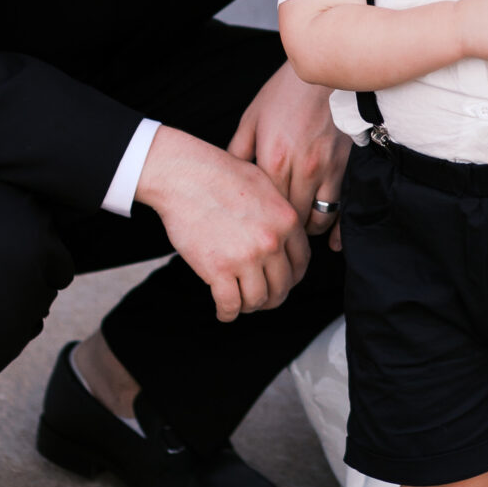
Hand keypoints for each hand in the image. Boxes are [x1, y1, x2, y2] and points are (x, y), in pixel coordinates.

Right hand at [137, 124, 308, 318]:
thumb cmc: (220, 174)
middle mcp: (271, 242)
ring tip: (241, 303)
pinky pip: (230, 304)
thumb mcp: (264, 184)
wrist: (185, 176)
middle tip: (262, 298)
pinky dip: (228, 313)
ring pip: (258, 299)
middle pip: (282, 286)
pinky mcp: (218, 270)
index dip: (292, 277)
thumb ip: (279, 211)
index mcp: (286, 221)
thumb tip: (283, 233)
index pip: (301, 262)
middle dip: (273, 296)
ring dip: (250, 306)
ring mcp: (246, 258)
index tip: (281, 281)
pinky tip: (224, 311)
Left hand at [231, 58, 349, 221]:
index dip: (261, 223)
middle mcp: (302, 170)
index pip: (265, 209)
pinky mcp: (348, 167)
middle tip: (278, 232)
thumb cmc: (286, 93)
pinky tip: (334, 242)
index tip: (257, 228)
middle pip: (292, 221)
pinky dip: (339, 230)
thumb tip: (227, 176)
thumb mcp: (253, 118)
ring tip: (301, 227)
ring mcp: (328, 170)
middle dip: (284, 231)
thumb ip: (239, 151)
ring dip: (309, 228)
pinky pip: (345, 208)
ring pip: (319, 218)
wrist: (327, 73)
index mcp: (273, 160)